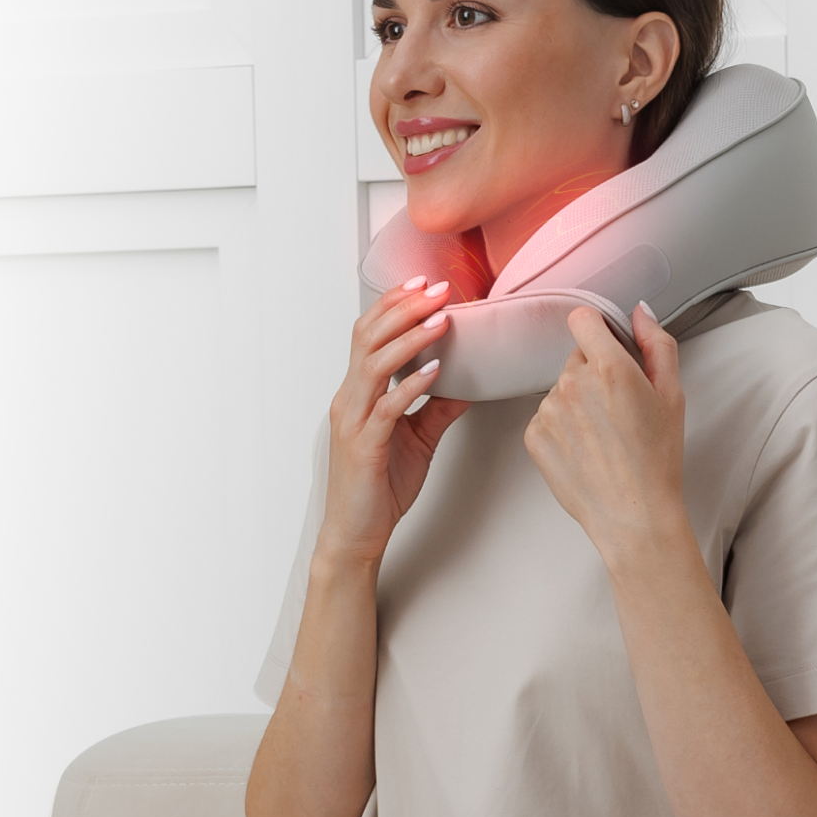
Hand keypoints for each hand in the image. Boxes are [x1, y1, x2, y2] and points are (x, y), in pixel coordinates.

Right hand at [319, 276, 472, 562]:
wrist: (355, 534)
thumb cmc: (378, 488)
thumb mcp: (416, 439)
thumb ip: (435, 408)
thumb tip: (467, 383)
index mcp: (356, 394)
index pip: (367, 335)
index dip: (393, 305)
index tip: (422, 282)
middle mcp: (349, 400)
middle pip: (367, 339)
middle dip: (403, 309)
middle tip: (437, 289)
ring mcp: (353, 422)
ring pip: (373, 365)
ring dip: (409, 339)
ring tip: (440, 320)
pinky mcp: (364, 446)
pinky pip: (387, 407)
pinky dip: (411, 384)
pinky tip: (436, 370)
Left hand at [523, 301, 689, 560]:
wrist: (633, 513)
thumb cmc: (657, 457)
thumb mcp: (672, 395)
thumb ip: (657, 344)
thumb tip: (640, 312)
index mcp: (609, 368)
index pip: (582, 319)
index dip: (598, 330)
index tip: (609, 347)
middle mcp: (572, 383)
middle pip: (576, 358)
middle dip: (595, 373)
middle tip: (618, 409)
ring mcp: (548, 410)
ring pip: (561, 389)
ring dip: (578, 402)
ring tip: (603, 436)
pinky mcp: (533, 435)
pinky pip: (546, 416)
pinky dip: (562, 427)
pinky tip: (586, 450)